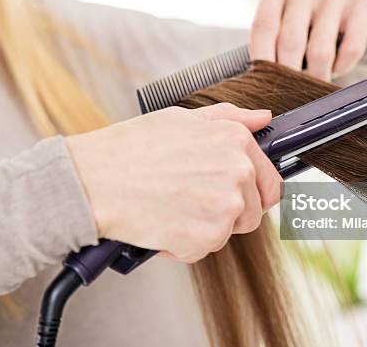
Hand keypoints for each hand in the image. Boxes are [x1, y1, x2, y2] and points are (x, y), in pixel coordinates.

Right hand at [66, 103, 281, 262]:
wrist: (94, 181)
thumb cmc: (131, 149)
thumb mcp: (183, 119)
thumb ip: (231, 118)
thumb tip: (262, 117)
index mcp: (237, 141)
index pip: (272, 183)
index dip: (254, 194)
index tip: (236, 198)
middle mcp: (239, 173)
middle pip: (252, 213)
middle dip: (226, 213)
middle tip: (190, 202)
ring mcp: (226, 207)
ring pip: (227, 232)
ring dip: (203, 228)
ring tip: (171, 207)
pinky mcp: (207, 237)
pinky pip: (204, 249)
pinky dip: (183, 244)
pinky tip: (161, 222)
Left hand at [251, 0, 366, 79]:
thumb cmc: (302, 16)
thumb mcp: (279, 18)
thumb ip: (267, 43)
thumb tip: (264, 83)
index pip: (263, 27)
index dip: (263, 60)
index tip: (265, 84)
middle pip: (291, 41)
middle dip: (289, 74)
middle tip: (290, 92)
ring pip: (321, 51)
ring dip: (316, 76)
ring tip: (314, 83)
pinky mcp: (363, 1)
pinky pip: (351, 50)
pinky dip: (341, 68)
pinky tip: (335, 67)